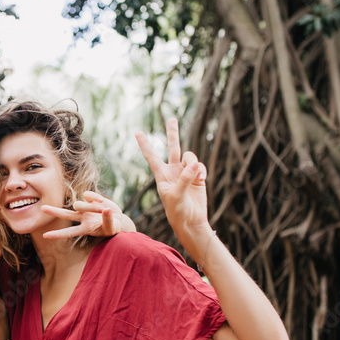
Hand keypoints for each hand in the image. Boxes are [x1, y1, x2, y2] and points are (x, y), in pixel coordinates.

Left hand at [41, 191, 126, 239]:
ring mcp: (86, 208)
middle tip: (42, 208)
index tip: (44, 236)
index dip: (57, 234)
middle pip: (65, 215)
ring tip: (101, 210)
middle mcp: (82, 218)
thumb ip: (107, 220)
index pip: (69, 232)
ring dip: (89, 207)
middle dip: (54, 211)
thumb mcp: (111, 228)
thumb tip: (105, 210)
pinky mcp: (91, 199)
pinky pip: (88, 195)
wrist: (119, 220)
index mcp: (84, 229)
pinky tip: (103, 202)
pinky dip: (96, 198)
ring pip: (78, 204)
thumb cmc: (113, 227)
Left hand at [135, 118, 210, 240]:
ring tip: (197, 177)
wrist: (191, 220)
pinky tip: (202, 179)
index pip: (151, 157)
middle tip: (171, 119)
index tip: (137, 132)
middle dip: (172, 133)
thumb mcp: (176, 195)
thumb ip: (184, 178)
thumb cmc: (178, 211)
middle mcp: (172, 171)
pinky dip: (202, 170)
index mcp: (161, 175)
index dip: (145, 145)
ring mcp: (185, 173)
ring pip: (189, 156)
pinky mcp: (198, 176)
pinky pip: (200, 166)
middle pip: (172, 147)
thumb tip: (194, 162)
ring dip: (193, 163)